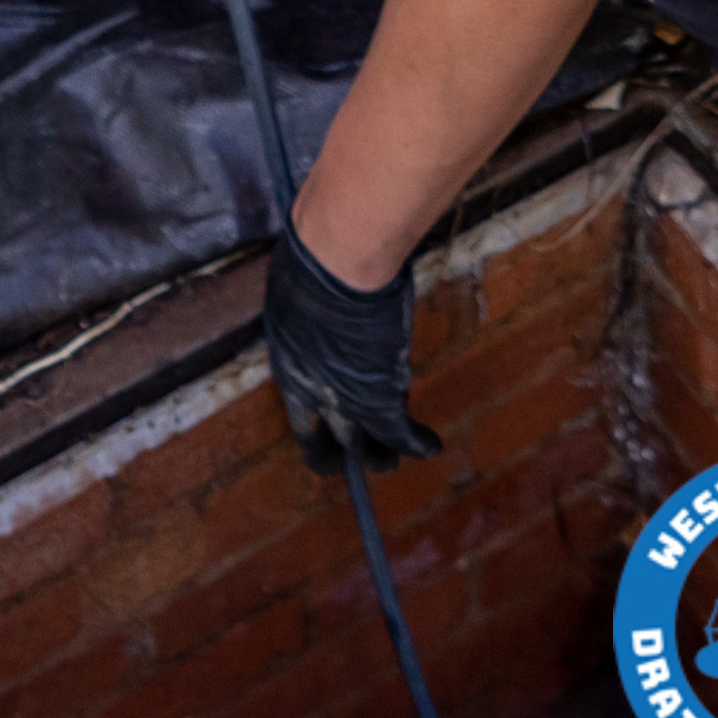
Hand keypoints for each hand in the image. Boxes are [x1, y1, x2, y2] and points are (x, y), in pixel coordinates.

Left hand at [263, 217, 440, 475]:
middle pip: (321, 444)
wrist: (337, 261)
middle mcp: (311, 391)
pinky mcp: (380, 399)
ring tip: (392, 458)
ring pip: (364, 447)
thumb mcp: (299, 292)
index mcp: (288, 363)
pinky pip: (401, 433)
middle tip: (352, 459)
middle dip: (338, 455)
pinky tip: (430, 445)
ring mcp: (345, 399)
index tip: (324, 426)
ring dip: (381, 455)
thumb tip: (317, 306)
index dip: (313, 424)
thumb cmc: (314, 258)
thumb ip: (309, 313)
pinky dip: (418, 442)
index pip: (297, 409)